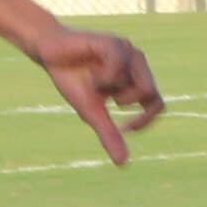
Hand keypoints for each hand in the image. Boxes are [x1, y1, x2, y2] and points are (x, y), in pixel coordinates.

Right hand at [33, 27, 165, 164]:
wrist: (49, 54)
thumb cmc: (73, 80)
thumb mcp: (92, 112)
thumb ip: (109, 134)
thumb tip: (123, 163)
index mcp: (135, 78)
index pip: (157, 103)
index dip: (146, 120)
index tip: (124, 129)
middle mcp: (136, 62)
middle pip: (150, 93)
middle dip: (127, 101)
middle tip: (106, 97)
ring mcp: (126, 50)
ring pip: (139, 81)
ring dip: (114, 89)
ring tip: (96, 84)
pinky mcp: (113, 42)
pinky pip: (120, 67)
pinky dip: (106, 79)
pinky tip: (94, 77)